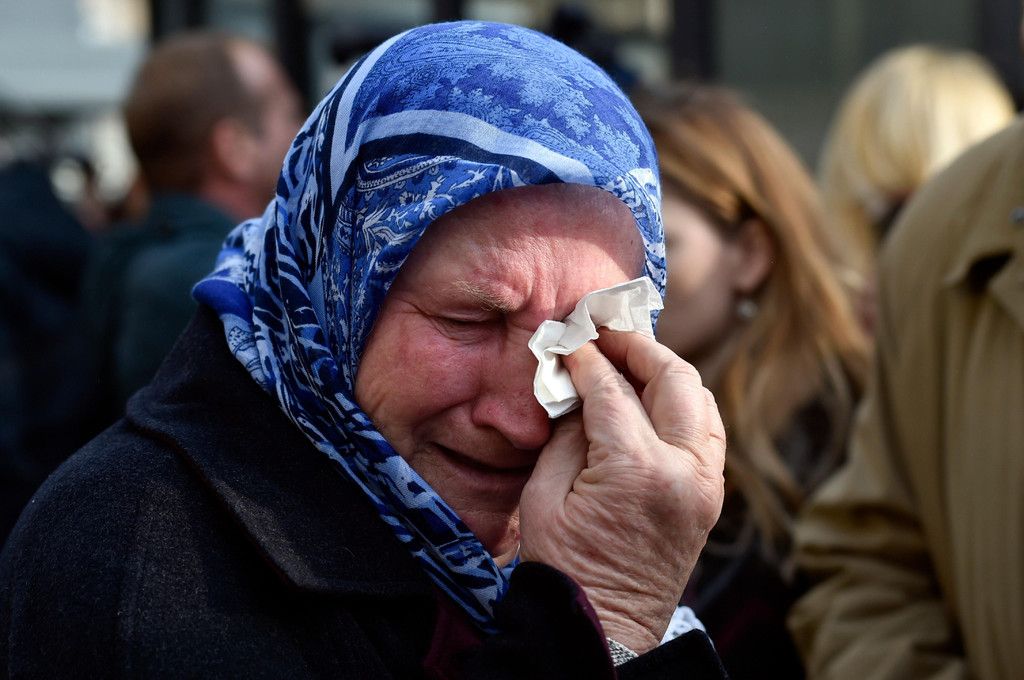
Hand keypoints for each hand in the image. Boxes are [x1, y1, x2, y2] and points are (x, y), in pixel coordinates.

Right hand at [518, 330, 725, 653]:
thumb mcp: (545, 494)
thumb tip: (580, 385)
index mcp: (638, 470)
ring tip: (631, 359)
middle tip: (607, 332)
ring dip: (668, 371)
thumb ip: (568, 431)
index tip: (570, 341)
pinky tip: (654, 398)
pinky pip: (707, 431)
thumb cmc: (563, 566)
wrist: (604, 629)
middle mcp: (685, 470)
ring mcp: (706, 484)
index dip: (586, 359)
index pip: (612, 389)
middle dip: (638, 347)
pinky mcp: (711, 496)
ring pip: (702, 400)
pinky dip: (684, 404)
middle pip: (674, 379)